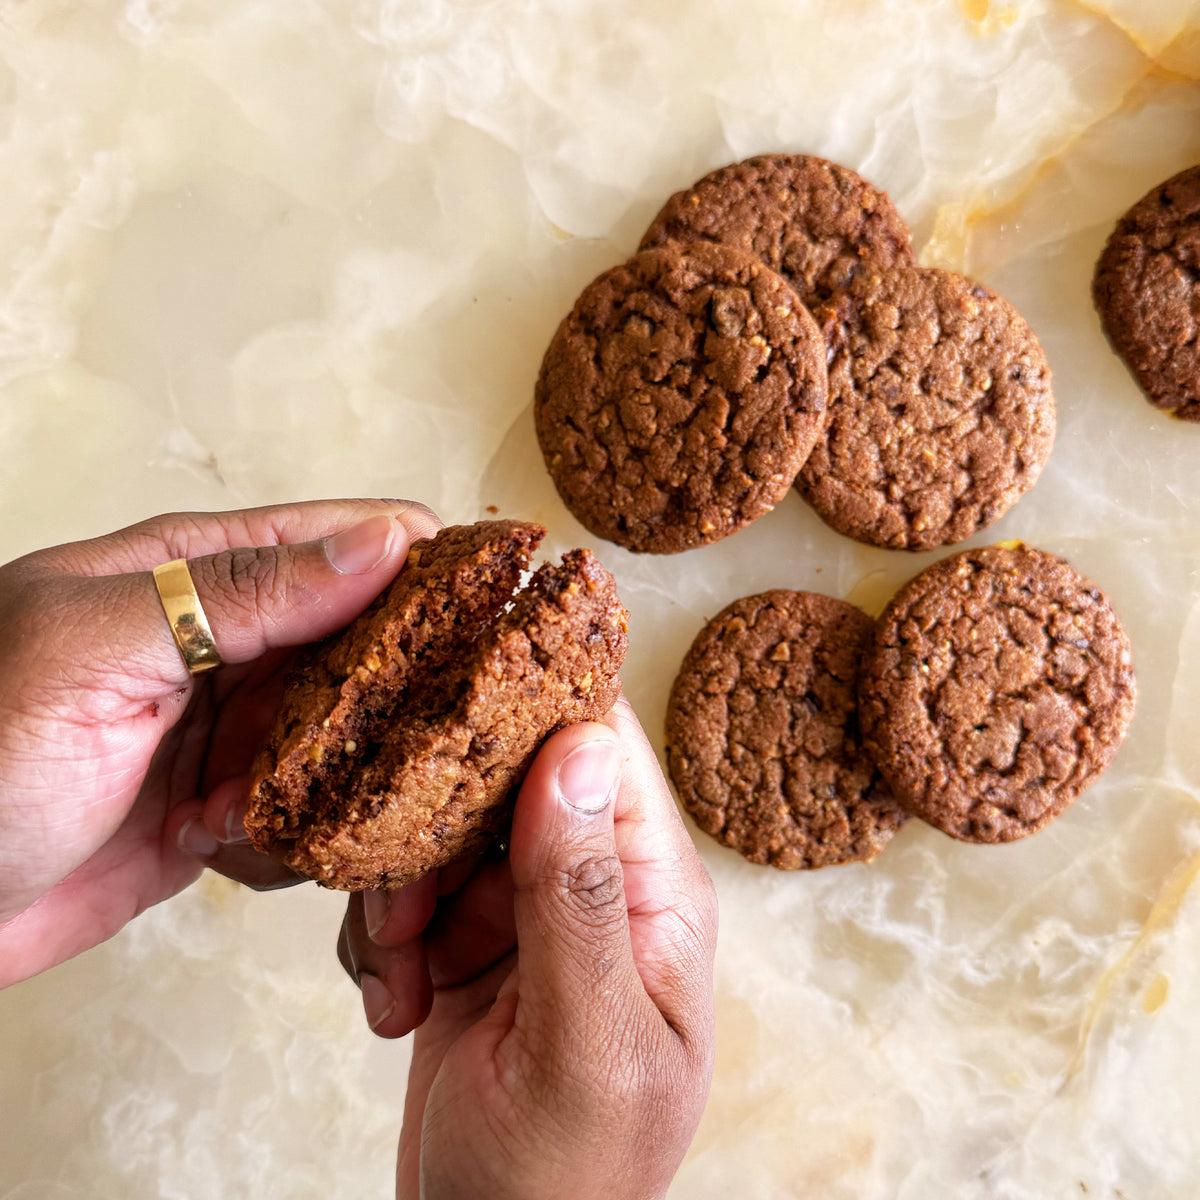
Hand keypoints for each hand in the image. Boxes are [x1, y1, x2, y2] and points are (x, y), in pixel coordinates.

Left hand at [0, 498, 440, 985]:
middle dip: (401, 695)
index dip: (434, 570)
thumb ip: (239, 590)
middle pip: (374, 647)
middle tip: (412, 743)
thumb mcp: (97, 647)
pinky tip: (221, 843)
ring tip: (251, 804)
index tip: (496, 614)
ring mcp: (235, 726)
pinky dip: (295, 837)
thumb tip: (382, 542)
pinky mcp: (229, 807)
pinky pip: (313, 812)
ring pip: (355, 737)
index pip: (356, 541)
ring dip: (339, 780)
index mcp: (202, 568)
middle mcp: (232, 641)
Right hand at [339, 697, 717, 1199]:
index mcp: (654, 888)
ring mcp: (527, 913)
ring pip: (443, 830)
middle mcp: (597, 884)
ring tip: (399, 973)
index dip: (531, 704)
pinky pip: (408, 892)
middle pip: (506, 776)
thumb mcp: (581, 1043)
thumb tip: (577, 747)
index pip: (603, 746)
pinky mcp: (467, 945)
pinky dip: (382, 941)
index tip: (450, 692)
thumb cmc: (566, 1182)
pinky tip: (395, 1009)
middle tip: (405, 901)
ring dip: (398, 893)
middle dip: (437, 821)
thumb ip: (579, 897)